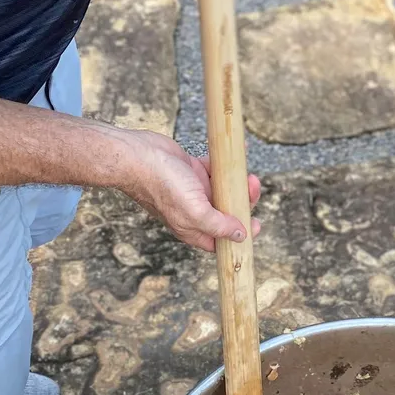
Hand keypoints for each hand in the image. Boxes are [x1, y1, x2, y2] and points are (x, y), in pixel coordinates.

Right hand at [124, 132, 260, 251]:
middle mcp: (194, 211)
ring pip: (224, 191)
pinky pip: (215, 168)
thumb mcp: (194, 211)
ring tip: (249, 175)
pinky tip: (239, 155)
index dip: (239, 235)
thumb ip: (218, 226)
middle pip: (226, 213)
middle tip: (252, 188)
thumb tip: (239, 236)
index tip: (257, 224)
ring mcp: (193, 190)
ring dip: (238, 184)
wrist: (138, 155)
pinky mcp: (192, 170)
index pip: (220, 240)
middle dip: (243, 203)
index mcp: (192, 228)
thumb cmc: (162, 185)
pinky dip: (227, 164)